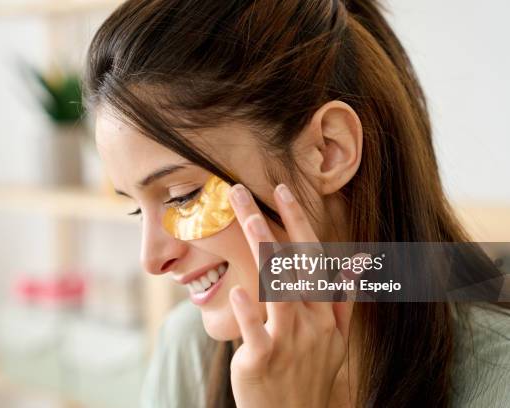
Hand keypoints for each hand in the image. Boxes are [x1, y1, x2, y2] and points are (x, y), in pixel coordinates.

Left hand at [227, 183, 354, 407]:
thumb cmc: (312, 376)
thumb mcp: (336, 341)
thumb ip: (342, 302)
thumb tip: (353, 266)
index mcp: (325, 313)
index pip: (313, 257)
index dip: (298, 222)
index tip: (282, 190)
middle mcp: (310, 321)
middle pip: (291, 263)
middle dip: (268, 224)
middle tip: (241, 192)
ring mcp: (288, 340)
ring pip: (277, 288)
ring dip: (261, 250)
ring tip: (244, 219)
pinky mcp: (263, 360)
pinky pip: (256, 331)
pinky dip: (248, 310)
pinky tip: (238, 288)